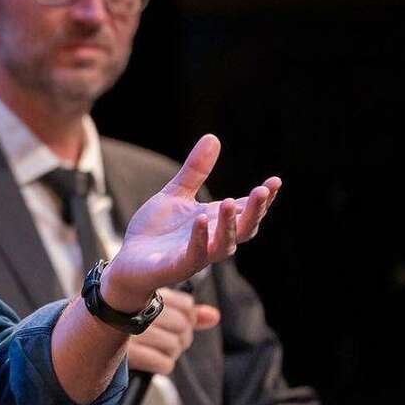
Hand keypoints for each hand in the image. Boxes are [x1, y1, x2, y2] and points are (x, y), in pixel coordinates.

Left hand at [101, 135, 280, 311]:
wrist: (129, 262)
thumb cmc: (156, 232)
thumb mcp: (175, 195)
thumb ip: (195, 171)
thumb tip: (213, 137)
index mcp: (214, 223)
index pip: (245, 211)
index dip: (262, 199)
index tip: (275, 181)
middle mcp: (212, 240)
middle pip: (244, 229)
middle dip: (255, 210)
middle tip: (263, 189)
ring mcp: (196, 256)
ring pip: (224, 245)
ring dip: (229, 225)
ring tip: (229, 201)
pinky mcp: (176, 267)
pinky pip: (194, 256)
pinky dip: (199, 240)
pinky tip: (200, 220)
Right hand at [127, 288, 220, 374]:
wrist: (87, 335)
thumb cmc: (125, 320)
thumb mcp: (154, 309)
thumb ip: (187, 314)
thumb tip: (215, 316)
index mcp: (144, 292)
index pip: (186, 306)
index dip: (187, 318)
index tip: (172, 322)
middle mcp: (137, 309)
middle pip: (184, 327)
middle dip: (180, 338)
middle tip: (165, 339)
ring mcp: (132, 331)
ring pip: (175, 346)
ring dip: (170, 353)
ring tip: (156, 348)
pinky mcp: (129, 354)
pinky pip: (164, 364)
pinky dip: (161, 365)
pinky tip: (151, 360)